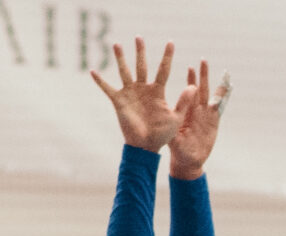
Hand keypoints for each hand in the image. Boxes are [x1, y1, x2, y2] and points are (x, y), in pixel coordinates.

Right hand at [90, 38, 181, 153]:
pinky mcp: (119, 101)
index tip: (170, 42)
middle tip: (139, 37)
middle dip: (140, 51)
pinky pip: (107, 88)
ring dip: (120, 58)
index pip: (163, 70)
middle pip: (142, 65)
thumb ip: (184, 102)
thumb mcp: (176, 118)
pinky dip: (100, 81)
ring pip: (124, 71)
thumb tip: (194, 86)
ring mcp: (130, 94)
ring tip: (117, 44)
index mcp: (158, 91)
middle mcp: (143, 89)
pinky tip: (92, 70)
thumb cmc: (162, 134)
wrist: (146, 147)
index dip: (167, 56)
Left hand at [166, 59, 227, 179]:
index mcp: (186, 112)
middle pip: (201, 88)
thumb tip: (167, 119)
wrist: (188, 161)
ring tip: (222, 72)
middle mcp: (196, 110)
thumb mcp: (173, 138)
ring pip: (211, 95)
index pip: (189, 92)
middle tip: (203, 60)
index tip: (190, 67)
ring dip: (216, 84)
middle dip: (202, 75)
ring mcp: (206, 115)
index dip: (191, 80)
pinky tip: (229, 87)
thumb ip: (172, 128)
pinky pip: (220, 107)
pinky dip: (225, 97)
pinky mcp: (214, 122)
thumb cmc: (178, 150)